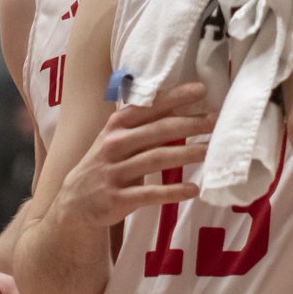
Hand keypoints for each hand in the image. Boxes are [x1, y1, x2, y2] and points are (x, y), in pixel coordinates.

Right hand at [56, 82, 215, 228]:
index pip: (149, 106)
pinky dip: (173, 191)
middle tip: (217, 120)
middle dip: (190, 123)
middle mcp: (115, 144)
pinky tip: (194, 189)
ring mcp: (115, 171)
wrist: (75, 203)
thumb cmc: (106, 163)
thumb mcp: (117, 139)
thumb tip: (183, 106)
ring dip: (187, 153)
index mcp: (117, 125)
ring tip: (212, 151)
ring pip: (156, 158)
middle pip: (158, 130)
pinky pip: (150, 193)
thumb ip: (144, 125)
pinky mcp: (117, 198)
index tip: (202, 89)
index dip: (175, 97)